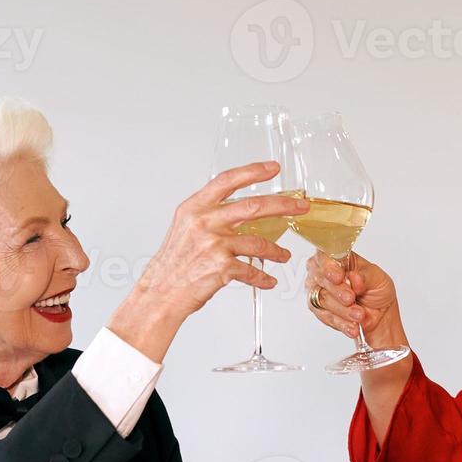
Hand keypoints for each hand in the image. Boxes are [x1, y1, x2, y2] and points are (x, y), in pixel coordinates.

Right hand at [108, 161, 308, 361]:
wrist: (160, 294)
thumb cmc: (174, 263)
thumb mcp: (185, 228)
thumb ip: (210, 215)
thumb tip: (241, 209)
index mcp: (195, 208)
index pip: (227, 180)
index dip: (253, 171)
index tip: (273, 167)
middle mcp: (204, 222)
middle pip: (253, 206)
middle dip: (283, 205)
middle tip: (301, 207)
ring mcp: (213, 244)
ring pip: (259, 242)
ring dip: (276, 251)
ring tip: (284, 256)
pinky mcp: (221, 267)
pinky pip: (252, 271)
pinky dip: (263, 277)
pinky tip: (268, 280)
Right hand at [303, 250, 400, 341]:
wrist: (380, 313)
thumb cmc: (376, 290)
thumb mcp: (378, 278)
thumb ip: (365, 276)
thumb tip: (354, 277)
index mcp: (338, 257)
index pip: (324, 254)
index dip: (329, 266)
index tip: (339, 276)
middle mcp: (324, 272)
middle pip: (320, 277)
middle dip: (337, 291)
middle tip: (350, 298)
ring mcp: (319, 291)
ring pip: (322, 299)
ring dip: (342, 309)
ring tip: (358, 315)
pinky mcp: (319, 310)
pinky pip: (326, 317)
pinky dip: (340, 322)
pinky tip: (352, 326)